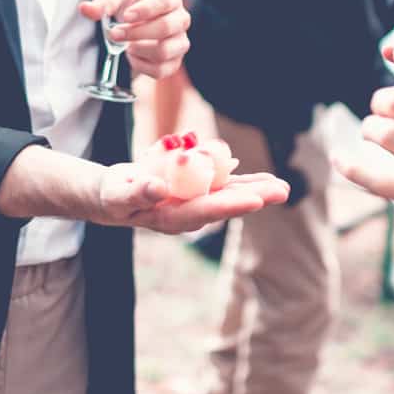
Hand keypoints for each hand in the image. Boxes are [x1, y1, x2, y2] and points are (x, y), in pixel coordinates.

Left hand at [79, 0, 189, 79]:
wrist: (137, 26)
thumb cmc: (130, 6)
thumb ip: (103, 3)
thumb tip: (85, 8)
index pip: (165, 1)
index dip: (145, 9)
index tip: (125, 16)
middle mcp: (181, 19)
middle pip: (166, 27)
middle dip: (136, 32)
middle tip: (115, 33)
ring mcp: (180, 43)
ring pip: (164, 51)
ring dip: (138, 49)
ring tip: (125, 45)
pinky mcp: (174, 63)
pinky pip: (160, 70)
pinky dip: (141, 65)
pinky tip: (131, 56)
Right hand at [95, 160, 289, 233]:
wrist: (111, 196)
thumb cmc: (111, 196)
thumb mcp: (117, 194)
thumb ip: (137, 193)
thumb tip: (159, 189)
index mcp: (171, 218)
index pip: (204, 211)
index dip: (230, 205)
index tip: (256, 200)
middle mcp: (187, 212)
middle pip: (224, 205)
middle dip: (254, 197)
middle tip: (282, 191)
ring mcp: (192, 202)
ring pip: (227, 195)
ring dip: (254, 189)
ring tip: (281, 186)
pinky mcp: (193, 191)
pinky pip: (220, 185)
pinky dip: (239, 178)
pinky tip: (259, 176)